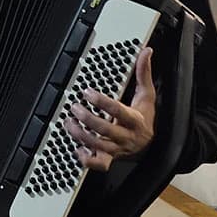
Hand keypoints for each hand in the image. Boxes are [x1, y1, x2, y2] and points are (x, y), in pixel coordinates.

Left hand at [65, 47, 155, 172]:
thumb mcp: (146, 96)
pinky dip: (84, 158)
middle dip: (87, 119)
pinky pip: (97, 164)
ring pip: (97, 146)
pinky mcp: (109, 158)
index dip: (102, 102)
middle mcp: (126, 137)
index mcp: (135, 120)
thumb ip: (143, 74)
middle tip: (74, 107)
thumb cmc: (143, 117)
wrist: (148, 143)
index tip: (87, 92)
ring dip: (79, 135)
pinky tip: (76, 146)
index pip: (119, 111)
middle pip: (105, 130)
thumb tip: (146, 52)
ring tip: (68, 122)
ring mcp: (117, 149)